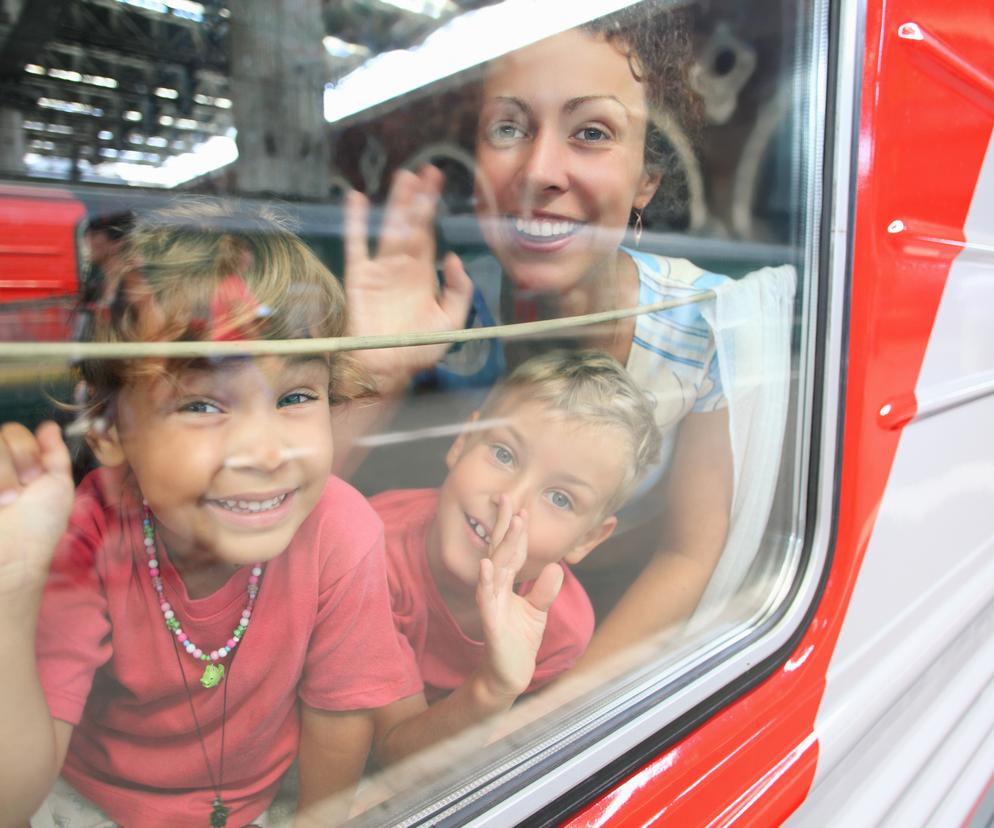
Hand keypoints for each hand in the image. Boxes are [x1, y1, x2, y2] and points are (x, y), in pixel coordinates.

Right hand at [0, 422, 73, 594]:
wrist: (14, 556)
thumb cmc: (39, 525)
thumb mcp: (58, 486)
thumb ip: (54, 454)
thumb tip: (50, 426)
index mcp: (15, 462)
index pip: (13, 432)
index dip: (26, 449)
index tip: (35, 478)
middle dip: (16, 461)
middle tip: (19, 493)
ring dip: (1, 475)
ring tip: (5, 502)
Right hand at [344, 165, 473, 393]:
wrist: (386, 369)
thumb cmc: (418, 349)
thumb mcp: (450, 322)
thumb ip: (458, 290)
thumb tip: (453, 257)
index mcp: (424, 276)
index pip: (429, 234)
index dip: (432, 209)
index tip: (437, 182)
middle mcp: (402, 267)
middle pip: (412, 225)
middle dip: (418, 199)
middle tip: (425, 170)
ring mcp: (380, 270)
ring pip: (390, 228)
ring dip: (396, 204)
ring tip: (403, 177)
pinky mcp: (359, 277)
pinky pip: (357, 244)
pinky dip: (355, 222)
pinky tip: (357, 199)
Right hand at [476, 495, 563, 702]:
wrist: (510, 674)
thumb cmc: (520, 641)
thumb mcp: (538, 612)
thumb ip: (545, 589)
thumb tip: (555, 566)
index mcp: (506, 584)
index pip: (511, 552)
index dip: (517, 531)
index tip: (521, 506)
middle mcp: (496, 588)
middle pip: (499, 551)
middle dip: (504, 525)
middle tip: (507, 497)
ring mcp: (491, 604)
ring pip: (496, 568)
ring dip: (502, 545)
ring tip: (509, 522)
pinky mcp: (491, 622)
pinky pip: (487, 598)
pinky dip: (486, 580)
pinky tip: (486, 564)